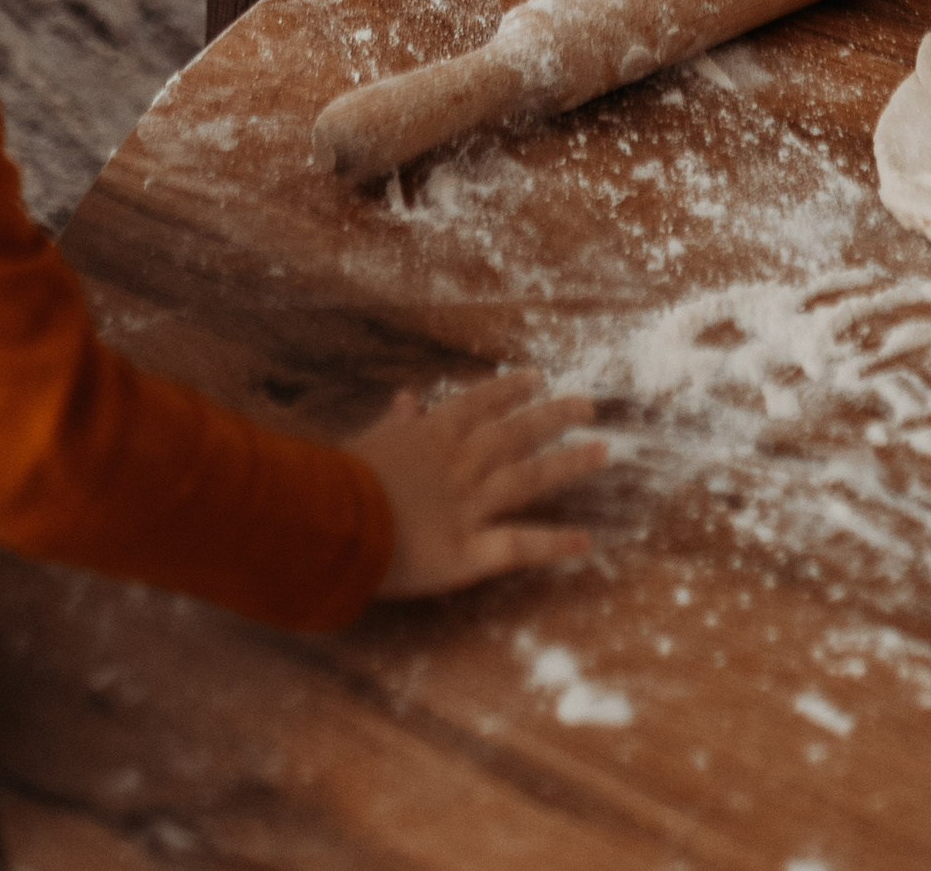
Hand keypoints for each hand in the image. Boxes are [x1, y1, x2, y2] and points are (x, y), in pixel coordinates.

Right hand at [355, 368, 606, 597]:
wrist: (327, 521)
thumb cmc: (339, 481)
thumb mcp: (368, 441)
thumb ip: (395, 423)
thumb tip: (408, 398)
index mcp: (432, 435)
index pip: (480, 402)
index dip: (510, 389)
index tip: (537, 377)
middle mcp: (459, 464)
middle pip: (516, 434)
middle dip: (554, 416)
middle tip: (589, 403)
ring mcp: (467, 506)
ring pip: (528, 478)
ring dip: (567, 464)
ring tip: (603, 451)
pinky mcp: (468, 553)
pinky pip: (518, 545)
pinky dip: (553, 544)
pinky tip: (587, 541)